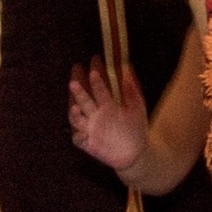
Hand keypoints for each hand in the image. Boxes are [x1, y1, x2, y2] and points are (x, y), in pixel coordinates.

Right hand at [69, 60, 148, 175]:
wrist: (136, 151)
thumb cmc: (136, 126)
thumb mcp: (137, 106)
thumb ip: (132, 88)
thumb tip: (128, 66)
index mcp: (107, 104)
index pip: (100, 87)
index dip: (97, 75)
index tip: (94, 60)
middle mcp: (96, 115)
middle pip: (84, 100)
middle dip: (79, 89)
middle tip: (74, 75)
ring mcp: (91, 129)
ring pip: (77, 119)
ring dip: (74, 113)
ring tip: (75, 106)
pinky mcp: (89, 144)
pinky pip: (79, 140)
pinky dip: (78, 136)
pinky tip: (81, 132)